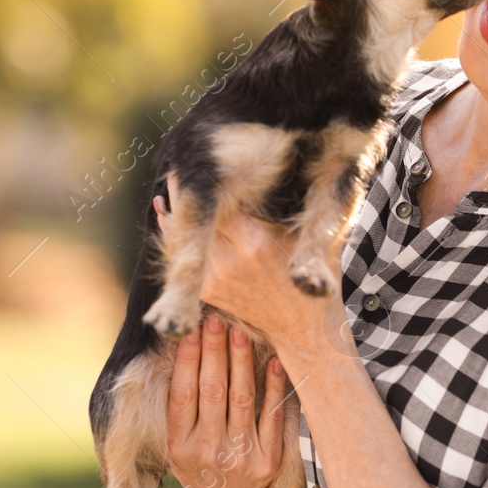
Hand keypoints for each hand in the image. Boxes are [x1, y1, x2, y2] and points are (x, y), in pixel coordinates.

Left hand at [155, 177, 340, 353]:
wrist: (305, 331)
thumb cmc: (316, 275)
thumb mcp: (314, 234)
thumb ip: (299, 202)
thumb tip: (281, 160)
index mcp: (257, 240)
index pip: (220, 198)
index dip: (207, 178)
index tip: (201, 156)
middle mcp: (231, 260)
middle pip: (197, 215)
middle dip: (186, 189)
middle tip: (179, 163)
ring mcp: (216, 278)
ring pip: (185, 236)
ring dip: (177, 209)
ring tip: (174, 182)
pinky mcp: (208, 292)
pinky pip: (184, 258)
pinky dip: (176, 235)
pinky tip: (170, 214)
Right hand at [166, 313, 291, 487]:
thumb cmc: (200, 471)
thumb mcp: (177, 449)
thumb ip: (179, 411)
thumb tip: (185, 353)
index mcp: (179, 446)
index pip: (183, 393)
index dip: (187, 360)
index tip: (190, 331)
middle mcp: (207, 451)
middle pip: (212, 390)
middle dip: (214, 350)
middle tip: (216, 319)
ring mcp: (239, 456)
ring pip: (241, 397)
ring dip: (241, 360)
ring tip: (240, 331)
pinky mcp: (268, 460)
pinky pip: (271, 415)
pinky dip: (273, 386)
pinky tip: (273, 362)